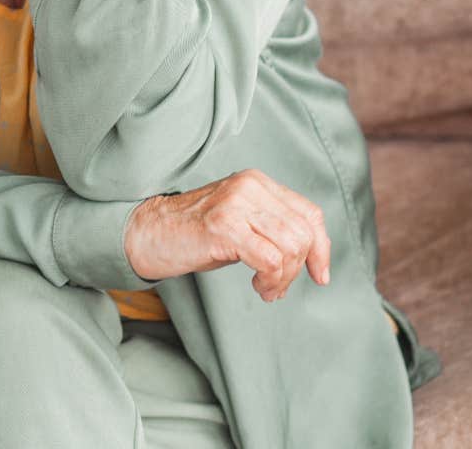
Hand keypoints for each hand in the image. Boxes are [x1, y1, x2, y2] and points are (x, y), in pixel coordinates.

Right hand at [123, 168, 331, 301]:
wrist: (149, 233)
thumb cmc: (195, 233)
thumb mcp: (241, 221)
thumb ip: (272, 227)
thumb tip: (313, 257)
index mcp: (257, 182)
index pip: (310, 214)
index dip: (322, 248)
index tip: (319, 275)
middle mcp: (250, 187)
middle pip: (304, 233)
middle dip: (298, 269)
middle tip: (276, 287)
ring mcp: (236, 204)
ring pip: (291, 246)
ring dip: (284, 278)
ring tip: (266, 289)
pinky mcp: (223, 227)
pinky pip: (270, 259)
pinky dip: (271, 280)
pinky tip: (257, 286)